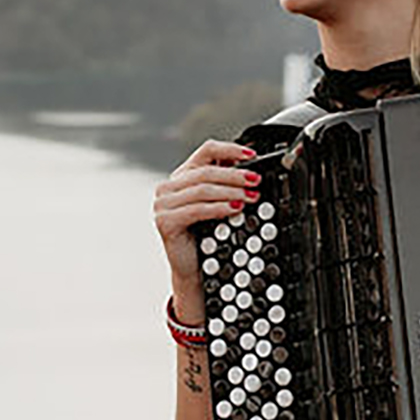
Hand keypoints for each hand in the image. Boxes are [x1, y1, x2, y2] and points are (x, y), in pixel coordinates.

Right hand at [154, 139, 260, 318]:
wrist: (194, 269)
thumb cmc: (206, 236)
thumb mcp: (218, 204)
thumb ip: (226, 185)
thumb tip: (251, 169)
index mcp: (181, 177)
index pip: (205, 151)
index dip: (230, 150)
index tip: (252, 155)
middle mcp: (168, 187)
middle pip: (206, 171)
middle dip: (235, 175)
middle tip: (255, 181)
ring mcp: (163, 204)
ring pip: (202, 189)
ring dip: (231, 192)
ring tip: (250, 197)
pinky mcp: (165, 221)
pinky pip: (196, 209)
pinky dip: (218, 208)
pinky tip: (235, 209)